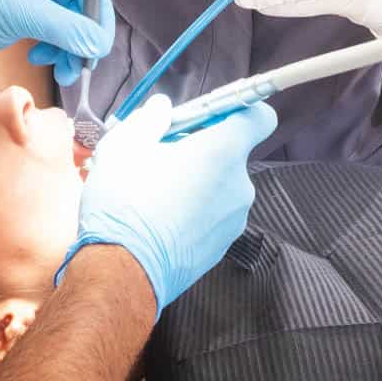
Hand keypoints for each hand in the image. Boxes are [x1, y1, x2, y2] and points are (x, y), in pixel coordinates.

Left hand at [0, 0, 112, 82]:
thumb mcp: (19, 12)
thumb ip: (66, 28)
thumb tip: (99, 44)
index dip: (96, 16)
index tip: (99, 47)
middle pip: (80, 3)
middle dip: (81, 37)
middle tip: (80, 66)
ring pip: (69, 22)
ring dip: (69, 48)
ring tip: (61, 70)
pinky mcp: (21, 13)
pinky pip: (53, 31)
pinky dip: (54, 48)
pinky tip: (40, 57)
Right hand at [59, 94, 276, 312]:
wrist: (122, 272)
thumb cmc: (125, 203)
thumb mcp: (125, 145)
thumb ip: (150, 118)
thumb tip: (162, 107)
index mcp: (223, 152)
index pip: (259, 117)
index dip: (238, 109)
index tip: (208, 115)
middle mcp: (239, 186)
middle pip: (231, 153)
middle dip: (201, 149)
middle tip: (161, 156)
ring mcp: (234, 221)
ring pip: (220, 186)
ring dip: (196, 182)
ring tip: (155, 193)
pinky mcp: (222, 248)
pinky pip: (213, 216)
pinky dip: (194, 211)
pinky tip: (161, 219)